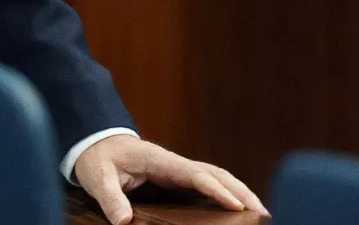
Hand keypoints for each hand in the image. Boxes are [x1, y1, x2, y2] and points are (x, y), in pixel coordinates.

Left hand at [74, 136, 266, 221]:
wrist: (95, 142)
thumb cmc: (97, 158)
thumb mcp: (98, 177)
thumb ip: (110, 198)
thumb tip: (124, 222)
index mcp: (159, 160)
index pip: (194, 174)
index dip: (216, 190)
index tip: (236, 204)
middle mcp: (174, 163)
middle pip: (215, 174)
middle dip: (240, 191)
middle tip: (263, 212)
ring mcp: (178, 170)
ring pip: (216, 177)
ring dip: (239, 191)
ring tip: (260, 212)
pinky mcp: (177, 179)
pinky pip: (207, 184)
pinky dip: (226, 193)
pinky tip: (238, 208)